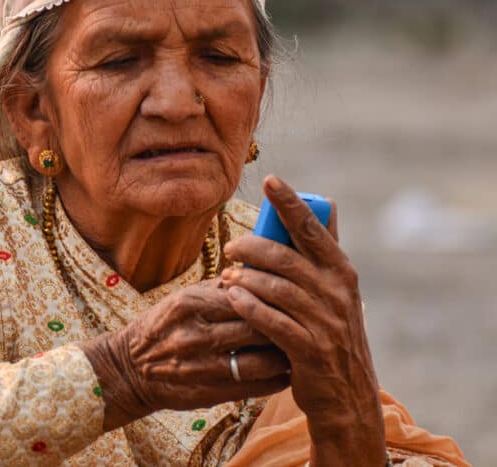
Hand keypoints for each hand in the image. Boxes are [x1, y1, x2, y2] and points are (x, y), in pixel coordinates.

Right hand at [78, 280, 290, 431]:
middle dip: (284, 324)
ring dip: (285, 355)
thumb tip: (260, 270)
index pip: (246, 295)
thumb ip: (221, 289)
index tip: (292, 294)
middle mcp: (195, 335)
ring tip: (297, 346)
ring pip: (261, 360)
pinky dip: (276, 378)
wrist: (130, 368)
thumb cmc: (163, 326)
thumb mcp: (184, 298)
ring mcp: (202, 367)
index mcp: (190, 304)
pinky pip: (254, 386)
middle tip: (303, 321)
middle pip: (257, 327)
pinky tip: (286, 370)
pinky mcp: (208, 393)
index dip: (272, 295)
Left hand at [220, 175, 386, 464]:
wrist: (346, 395)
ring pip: (274, 288)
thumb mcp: (337, 291)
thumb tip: (325, 203)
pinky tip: (231, 298)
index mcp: (341, 271)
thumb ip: (324, 252)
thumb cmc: (332, 333)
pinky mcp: (308, 349)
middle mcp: (336, 292)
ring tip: (227, 276)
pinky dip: (247, 306)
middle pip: (285, 256)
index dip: (290, 202)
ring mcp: (324, 322)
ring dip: (245, 278)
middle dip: (251, 247)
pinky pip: (270, 320)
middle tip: (230, 248)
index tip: (269, 179)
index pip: (314, 228)